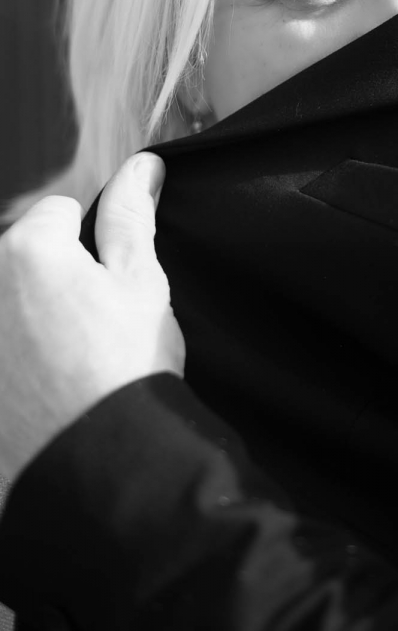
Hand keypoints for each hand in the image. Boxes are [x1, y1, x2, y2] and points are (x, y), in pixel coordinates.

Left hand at [0, 153, 184, 481]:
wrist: (96, 471)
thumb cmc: (123, 375)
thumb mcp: (141, 285)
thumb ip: (133, 217)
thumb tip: (142, 167)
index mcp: (26, 248)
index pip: (58, 215)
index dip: (91, 249)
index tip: (104, 291)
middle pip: (20, 259)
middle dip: (48, 283)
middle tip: (85, 334)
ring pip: (6, 305)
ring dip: (23, 322)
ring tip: (60, 369)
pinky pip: (1, 351)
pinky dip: (11, 363)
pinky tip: (33, 390)